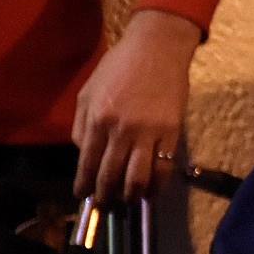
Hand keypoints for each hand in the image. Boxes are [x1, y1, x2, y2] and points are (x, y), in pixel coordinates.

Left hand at [73, 7, 202, 204]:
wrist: (157, 49)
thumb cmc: (119, 66)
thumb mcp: (88, 92)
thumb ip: (82, 125)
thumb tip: (85, 154)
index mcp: (97, 119)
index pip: (87, 163)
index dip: (84, 185)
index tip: (83, 196)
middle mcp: (121, 130)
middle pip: (111, 176)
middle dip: (106, 196)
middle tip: (106, 204)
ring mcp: (148, 133)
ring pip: (138, 177)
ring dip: (131, 195)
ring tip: (128, 201)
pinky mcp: (171, 132)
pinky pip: (164, 167)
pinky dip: (157, 185)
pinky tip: (151, 190)